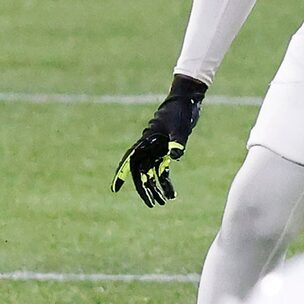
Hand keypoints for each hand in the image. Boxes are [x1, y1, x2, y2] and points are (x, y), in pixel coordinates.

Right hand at [115, 75, 205, 206]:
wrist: (187, 99)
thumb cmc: (180, 111)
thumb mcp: (180, 127)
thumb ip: (177, 142)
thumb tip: (175, 157)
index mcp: (147, 140)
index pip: (130, 160)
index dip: (122, 174)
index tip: (115, 189)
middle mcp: (149, 146)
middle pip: (142, 172)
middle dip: (145, 188)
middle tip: (152, 204)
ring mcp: (157, 148)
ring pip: (152, 173)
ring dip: (157, 187)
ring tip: (163, 202)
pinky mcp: (167, 148)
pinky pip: (163, 169)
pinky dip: (166, 180)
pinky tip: (172, 193)